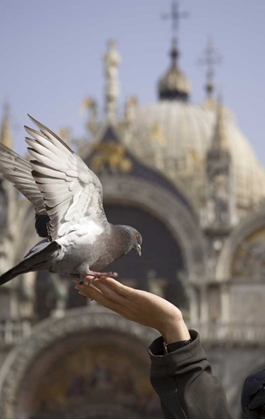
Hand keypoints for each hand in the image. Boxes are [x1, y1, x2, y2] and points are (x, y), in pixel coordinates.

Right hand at [75, 277, 189, 342]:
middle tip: (76, 284)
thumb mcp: (139, 310)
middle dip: (89, 291)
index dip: (91, 295)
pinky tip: (104, 278)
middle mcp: (123, 308)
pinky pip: (121, 290)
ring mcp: (129, 303)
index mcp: (122, 311)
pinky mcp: (136, 298)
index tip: (80, 289)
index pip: (104, 302)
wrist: (169, 321)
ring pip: (109, 294)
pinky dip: (111, 284)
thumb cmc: (156, 314)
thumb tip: (125, 298)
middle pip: (102, 299)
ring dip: (96, 286)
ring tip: (86, 279)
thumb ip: (129, 304)